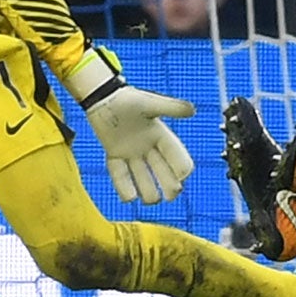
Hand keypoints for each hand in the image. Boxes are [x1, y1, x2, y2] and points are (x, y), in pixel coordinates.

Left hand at [62, 43, 195, 203]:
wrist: (102, 97)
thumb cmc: (127, 98)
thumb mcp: (151, 103)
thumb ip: (171, 108)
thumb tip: (193, 110)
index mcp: (161, 136)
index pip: (178, 158)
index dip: (182, 169)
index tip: (182, 177)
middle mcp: (149, 148)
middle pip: (164, 174)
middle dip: (171, 187)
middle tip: (170, 196)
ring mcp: (132, 154)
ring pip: (144, 180)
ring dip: (149, 192)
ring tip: (152, 199)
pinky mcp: (114, 155)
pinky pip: (120, 176)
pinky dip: (124, 189)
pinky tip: (130, 198)